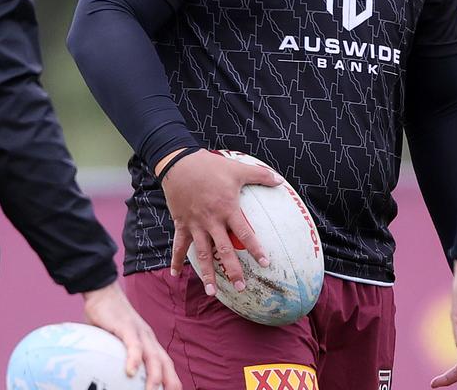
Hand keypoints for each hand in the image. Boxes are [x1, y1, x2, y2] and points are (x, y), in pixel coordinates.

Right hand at [82, 282, 180, 389]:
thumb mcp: (116, 342)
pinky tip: (130, 372)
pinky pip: (132, 344)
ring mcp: (139, 331)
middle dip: (170, 382)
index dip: (171, 379)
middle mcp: (148, 338)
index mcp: (148, 342)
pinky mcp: (126, 326)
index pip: (165, 363)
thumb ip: (118, 357)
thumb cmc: (108, 319)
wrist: (103, 291)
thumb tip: (110, 376)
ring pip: (152, 356)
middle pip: (164, 362)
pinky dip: (133, 358)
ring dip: (154, 375)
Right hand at [162, 150, 282, 295]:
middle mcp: (211, 221)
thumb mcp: (237, 169)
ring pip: (201, 254)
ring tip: (212, 292)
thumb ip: (260, 175)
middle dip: (232, 270)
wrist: (179, 163)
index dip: (255, 249)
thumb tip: (280, 181)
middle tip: (241, 287)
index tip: (265, 263)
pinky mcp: (181, 224)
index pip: (245, 234)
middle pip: (223, 251)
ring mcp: (195, 224)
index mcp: (227, 209)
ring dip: (206, 274)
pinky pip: (178, 245)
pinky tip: (176, 275)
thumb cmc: (211, 166)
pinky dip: (176, 260)